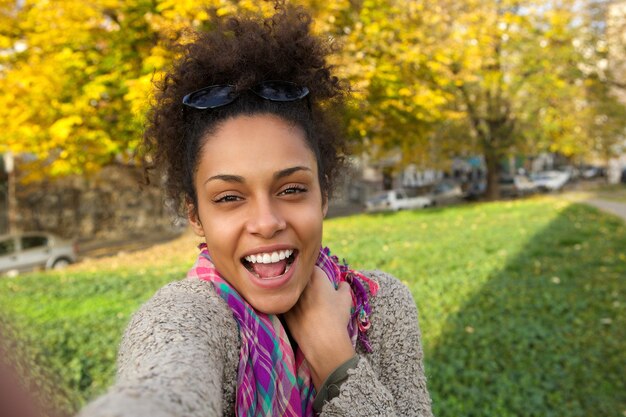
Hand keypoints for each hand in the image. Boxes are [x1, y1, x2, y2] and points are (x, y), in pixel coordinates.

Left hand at [283, 266, 354, 390]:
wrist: (323, 340)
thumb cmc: (337, 317)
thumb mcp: (346, 299)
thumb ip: (344, 286)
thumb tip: (342, 283)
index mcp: (316, 276)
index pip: (311, 265)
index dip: (312, 269)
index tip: (315, 275)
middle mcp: (301, 284)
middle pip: (297, 275)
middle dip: (301, 279)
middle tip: (308, 286)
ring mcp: (290, 297)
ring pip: (287, 288)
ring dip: (292, 291)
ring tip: (301, 299)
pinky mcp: (284, 311)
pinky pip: (283, 303)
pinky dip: (286, 305)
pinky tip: (293, 310)